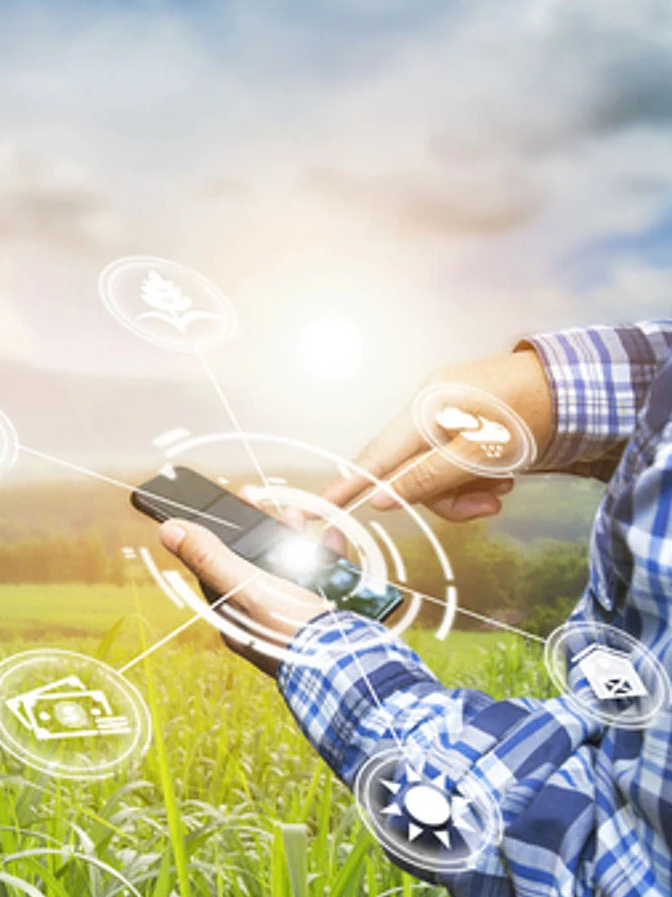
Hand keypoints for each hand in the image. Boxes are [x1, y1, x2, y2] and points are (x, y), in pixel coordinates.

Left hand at [158, 492, 331, 675]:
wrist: (350, 666)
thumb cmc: (292, 632)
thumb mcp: (247, 587)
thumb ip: (210, 558)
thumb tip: (168, 531)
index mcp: (235, 616)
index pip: (218, 566)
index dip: (223, 532)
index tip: (234, 503)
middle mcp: (261, 619)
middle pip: (255, 564)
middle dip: (264, 531)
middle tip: (270, 505)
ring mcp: (292, 617)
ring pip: (288, 568)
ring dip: (293, 538)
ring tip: (300, 516)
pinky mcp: (323, 616)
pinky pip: (320, 579)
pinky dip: (325, 556)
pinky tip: (331, 538)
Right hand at [321, 349, 553, 521]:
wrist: (578, 387)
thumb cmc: (532, 414)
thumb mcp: (480, 455)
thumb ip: (427, 479)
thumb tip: (381, 499)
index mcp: (424, 410)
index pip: (373, 457)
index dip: (345, 486)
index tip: (318, 509)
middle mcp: (428, 409)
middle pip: (409, 471)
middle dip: (445, 495)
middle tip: (486, 504)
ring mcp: (446, 416)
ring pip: (434, 471)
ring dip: (466, 488)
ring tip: (503, 488)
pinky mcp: (464, 423)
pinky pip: (452, 459)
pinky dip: (474, 475)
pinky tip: (505, 474)